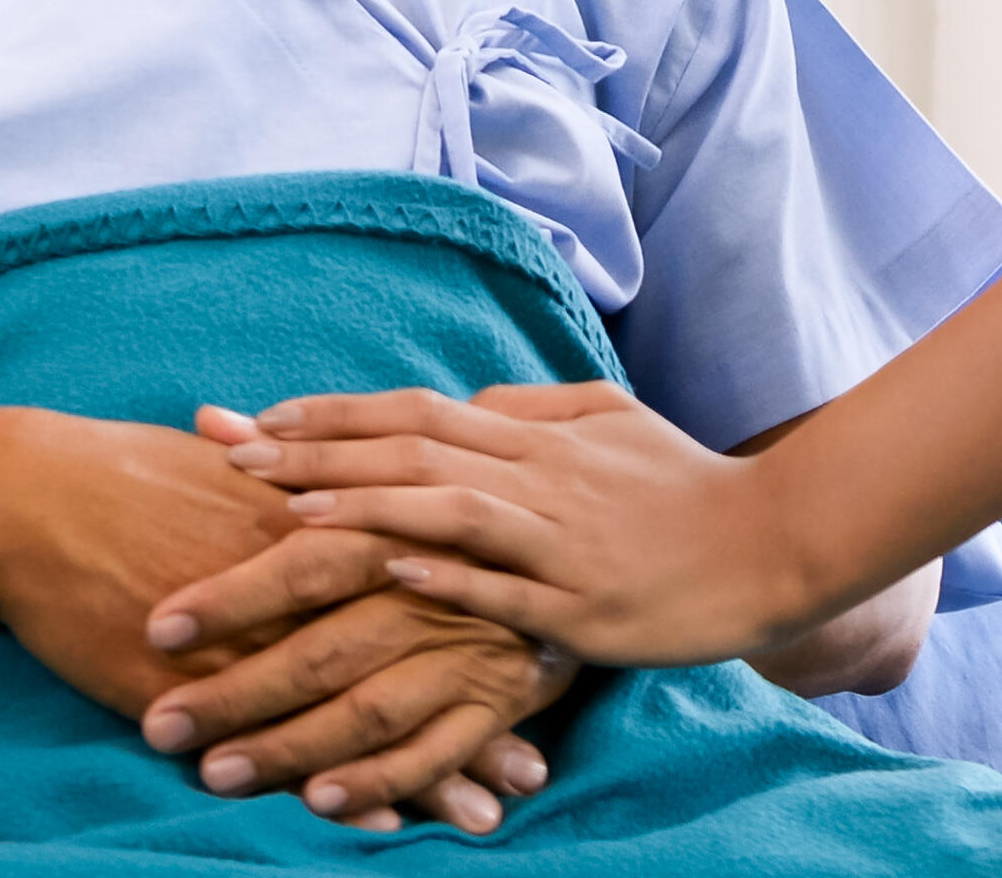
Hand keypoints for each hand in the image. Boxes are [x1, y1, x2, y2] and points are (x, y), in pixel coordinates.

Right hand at [0, 410, 551, 832]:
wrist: (30, 496)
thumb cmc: (132, 475)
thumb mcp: (236, 468)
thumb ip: (305, 485)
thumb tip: (347, 483)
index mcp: (326, 515)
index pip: (435, 576)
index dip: (491, 625)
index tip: (547, 668)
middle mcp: (308, 574)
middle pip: (417, 649)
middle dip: (481, 710)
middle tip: (535, 765)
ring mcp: (258, 633)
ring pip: (362, 706)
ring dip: (426, 769)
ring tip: (482, 816)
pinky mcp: (203, 680)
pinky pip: (280, 743)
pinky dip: (333, 787)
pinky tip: (375, 828)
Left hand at [151, 384, 817, 670]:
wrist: (773, 542)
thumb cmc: (687, 488)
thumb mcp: (610, 423)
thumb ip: (536, 409)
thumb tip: (470, 401)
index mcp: (536, 437)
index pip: (412, 413)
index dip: (330, 415)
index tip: (251, 424)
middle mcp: (537, 476)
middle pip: (408, 455)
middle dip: (314, 456)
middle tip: (229, 462)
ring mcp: (558, 539)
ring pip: (446, 509)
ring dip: (364, 509)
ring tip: (287, 515)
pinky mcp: (584, 600)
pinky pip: (509, 583)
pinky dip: (451, 572)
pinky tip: (396, 572)